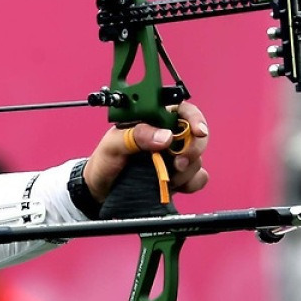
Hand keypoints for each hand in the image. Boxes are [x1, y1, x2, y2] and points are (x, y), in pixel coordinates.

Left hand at [82, 102, 209, 202]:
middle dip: (193, 150)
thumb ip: (136, 136)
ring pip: (197, 159)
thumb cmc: (104, 161)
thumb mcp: (113, 144)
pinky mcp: (178, 176)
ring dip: (185, 171)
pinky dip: (190, 183)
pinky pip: (199, 177)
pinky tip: (174, 185)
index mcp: (152, 120)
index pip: (182, 110)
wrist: (101, 190)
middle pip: (196, 135)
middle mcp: (166, 136)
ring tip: (164, 177)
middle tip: (177, 163)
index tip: (199, 132)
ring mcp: (174, 157)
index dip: (195, 118)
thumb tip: (165, 136)